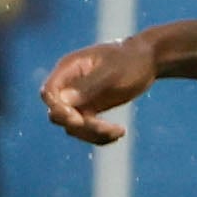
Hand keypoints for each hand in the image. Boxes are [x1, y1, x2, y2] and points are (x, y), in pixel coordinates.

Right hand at [40, 36, 156, 145]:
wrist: (147, 61)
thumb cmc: (130, 60)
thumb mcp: (112, 72)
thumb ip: (88, 85)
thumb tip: (62, 100)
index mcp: (69, 69)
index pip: (49, 92)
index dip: (57, 109)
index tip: (77, 119)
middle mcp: (69, 85)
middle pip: (58, 114)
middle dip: (78, 125)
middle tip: (104, 128)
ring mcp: (79, 99)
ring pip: (72, 126)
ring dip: (93, 133)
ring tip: (119, 131)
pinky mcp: (90, 109)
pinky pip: (87, 130)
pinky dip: (100, 136)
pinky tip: (120, 132)